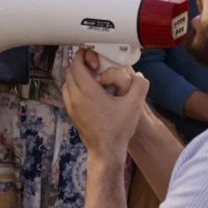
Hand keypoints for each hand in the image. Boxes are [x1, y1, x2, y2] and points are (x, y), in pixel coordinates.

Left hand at [63, 47, 149, 163]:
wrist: (106, 151)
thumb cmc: (117, 131)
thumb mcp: (134, 105)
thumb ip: (139, 86)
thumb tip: (139, 75)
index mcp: (88, 92)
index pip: (77, 64)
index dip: (85, 56)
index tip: (96, 59)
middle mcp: (76, 98)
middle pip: (70, 71)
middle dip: (82, 64)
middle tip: (96, 67)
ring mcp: (71, 106)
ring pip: (67, 82)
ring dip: (78, 76)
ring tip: (94, 79)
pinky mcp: (72, 114)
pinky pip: (68, 93)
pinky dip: (76, 87)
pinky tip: (90, 93)